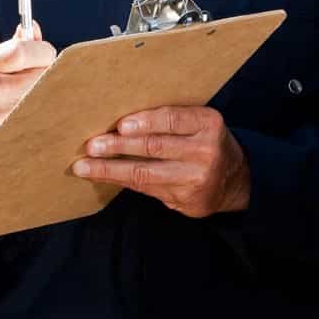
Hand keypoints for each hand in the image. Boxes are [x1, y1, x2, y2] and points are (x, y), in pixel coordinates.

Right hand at [0, 20, 55, 165]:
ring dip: (54, 97)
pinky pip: (48, 121)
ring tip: (42, 99)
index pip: (22, 50)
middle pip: (42, 75)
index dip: (42, 53)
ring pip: (49, 99)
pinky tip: (43, 116)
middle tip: (46, 81)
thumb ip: (21, 44)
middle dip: (52, 76)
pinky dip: (53, 116)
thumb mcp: (0, 62)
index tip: (45, 57)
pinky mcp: (13, 137)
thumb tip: (32, 27)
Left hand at [73, 105, 249, 217]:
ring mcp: (196, 177)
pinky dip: (120, 181)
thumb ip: (170, 120)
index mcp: (208, 123)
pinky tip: (102, 176)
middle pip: (155, 146)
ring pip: (145, 172)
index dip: (146, 121)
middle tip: (92, 145)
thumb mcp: (198, 124)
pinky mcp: (186, 199)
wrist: (233, 180)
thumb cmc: (204, 142)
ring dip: (110, 169)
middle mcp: (205, 150)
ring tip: (85, 166)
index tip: (120, 125)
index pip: (173, 119)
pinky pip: (146, 188)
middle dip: (119, 146)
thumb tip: (119, 119)